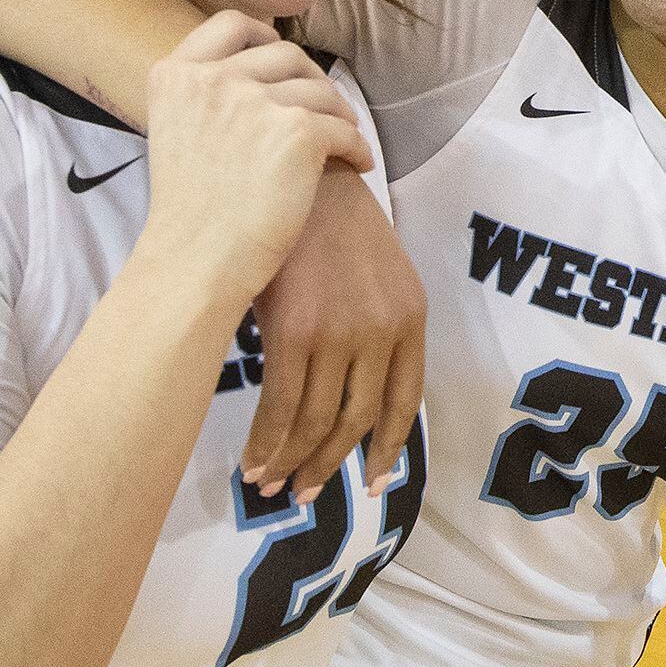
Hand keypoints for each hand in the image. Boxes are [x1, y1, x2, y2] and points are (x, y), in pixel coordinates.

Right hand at [143, 12, 376, 307]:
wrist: (197, 262)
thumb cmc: (190, 213)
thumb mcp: (176, 131)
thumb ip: (205, 96)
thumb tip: (257, 72)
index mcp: (176, 75)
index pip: (230, 25)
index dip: (263, 36)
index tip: (281, 60)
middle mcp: (214, 79)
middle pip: (285, 53)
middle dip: (311, 78)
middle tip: (322, 106)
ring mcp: (256, 102)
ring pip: (320, 90)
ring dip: (339, 112)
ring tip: (345, 136)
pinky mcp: (299, 132)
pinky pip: (345, 129)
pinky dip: (357, 147)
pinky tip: (359, 164)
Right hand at [245, 169, 426, 503]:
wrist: (300, 173)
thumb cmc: (330, 220)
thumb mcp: (376, 272)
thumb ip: (373, 327)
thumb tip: (346, 389)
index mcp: (411, 318)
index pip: (403, 401)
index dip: (386, 449)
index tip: (372, 484)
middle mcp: (383, 330)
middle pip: (357, 420)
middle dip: (329, 465)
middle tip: (305, 493)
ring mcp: (340, 332)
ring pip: (318, 421)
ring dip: (293, 462)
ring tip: (273, 485)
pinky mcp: (296, 329)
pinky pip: (283, 405)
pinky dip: (267, 442)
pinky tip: (254, 461)